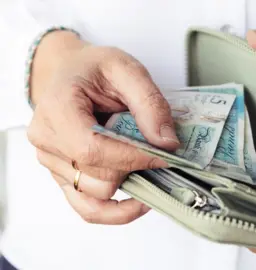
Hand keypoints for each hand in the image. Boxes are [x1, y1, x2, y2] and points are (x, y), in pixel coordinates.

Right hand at [27, 30, 179, 223]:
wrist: (71, 72)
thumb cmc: (93, 68)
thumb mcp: (126, 69)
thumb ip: (149, 103)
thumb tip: (167, 143)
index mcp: (57, 108)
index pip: (92, 149)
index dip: (133, 158)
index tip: (166, 155)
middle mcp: (47, 140)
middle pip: (98, 177)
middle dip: (136, 168)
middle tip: (162, 154)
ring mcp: (52, 162)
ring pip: (96, 195)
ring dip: (129, 184)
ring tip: (149, 164)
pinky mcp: (63, 176)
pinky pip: (86, 208)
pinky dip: (115, 211)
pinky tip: (139, 200)